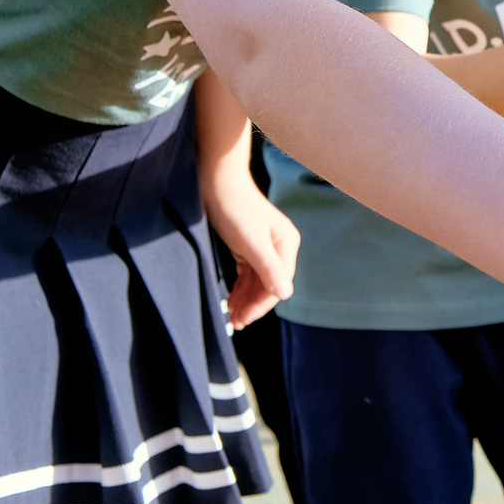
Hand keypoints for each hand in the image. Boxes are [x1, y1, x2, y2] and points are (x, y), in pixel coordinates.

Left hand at [200, 165, 298, 327]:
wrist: (217, 181)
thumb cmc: (235, 208)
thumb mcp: (252, 241)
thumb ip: (269, 268)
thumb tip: (286, 294)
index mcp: (286, 244)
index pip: (278, 283)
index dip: (261, 304)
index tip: (243, 319)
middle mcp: (278, 247)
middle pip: (268, 284)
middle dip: (252, 304)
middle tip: (235, 322)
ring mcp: (263, 247)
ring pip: (257, 281)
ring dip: (246, 299)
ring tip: (232, 315)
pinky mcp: (248, 246)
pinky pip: (247, 273)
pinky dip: (240, 288)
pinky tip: (232, 299)